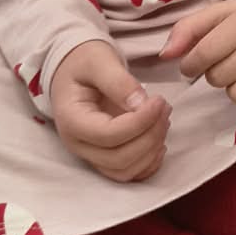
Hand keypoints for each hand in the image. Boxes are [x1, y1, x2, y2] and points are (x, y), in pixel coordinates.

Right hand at [49, 38, 170, 181]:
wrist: (74, 69)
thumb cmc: (83, 62)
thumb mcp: (98, 61)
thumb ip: (118, 81)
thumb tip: (141, 103)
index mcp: (71, 119)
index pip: (108, 135)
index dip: (139, 122)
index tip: (159, 101)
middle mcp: (78, 144)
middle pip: (118, 158)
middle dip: (149, 136)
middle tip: (164, 108)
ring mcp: (90, 154)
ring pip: (124, 171)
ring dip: (151, 150)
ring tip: (163, 119)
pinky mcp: (104, 156)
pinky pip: (127, 173)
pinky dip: (148, 164)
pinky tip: (160, 141)